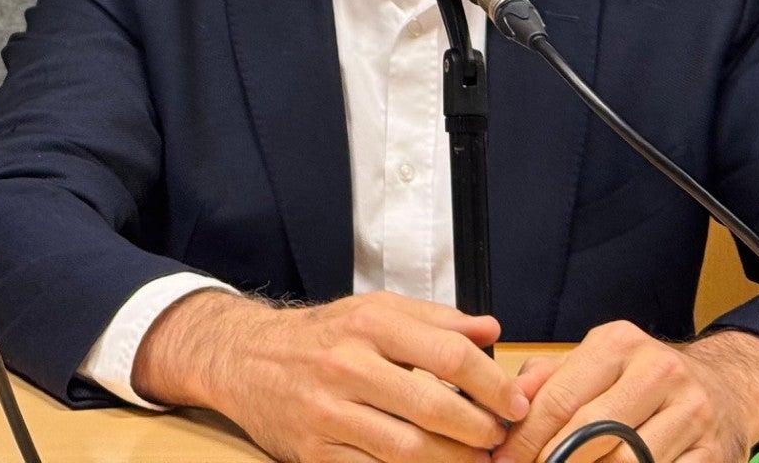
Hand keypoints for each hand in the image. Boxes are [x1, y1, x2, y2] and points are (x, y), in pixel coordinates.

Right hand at [136, 290, 529, 462]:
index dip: (493, 385)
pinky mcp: (315, 451)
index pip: (448, 356)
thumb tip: (490, 330)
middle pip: (434, 409)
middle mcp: (345, 366)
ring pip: (410, 451)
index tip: (515, 403)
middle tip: (499, 440)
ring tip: (474, 460)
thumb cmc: (319, 335)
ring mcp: (328, 412)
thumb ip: (434, 320)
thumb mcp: (370, 310)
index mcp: (367, 325)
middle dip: (481, 432)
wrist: (243, 358)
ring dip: (454, 462)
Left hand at [497, 323, 758, 462]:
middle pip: (592, 433)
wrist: (724, 388)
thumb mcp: (596, 361)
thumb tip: (511, 400)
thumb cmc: (643, 378)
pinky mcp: (715, 450)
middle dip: (554, 459)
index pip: (561, 398)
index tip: (505, 458)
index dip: (528, 436)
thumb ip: (548, 377)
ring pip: (628, 461)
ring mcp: (693, 412)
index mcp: (619, 344)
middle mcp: (660, 371)